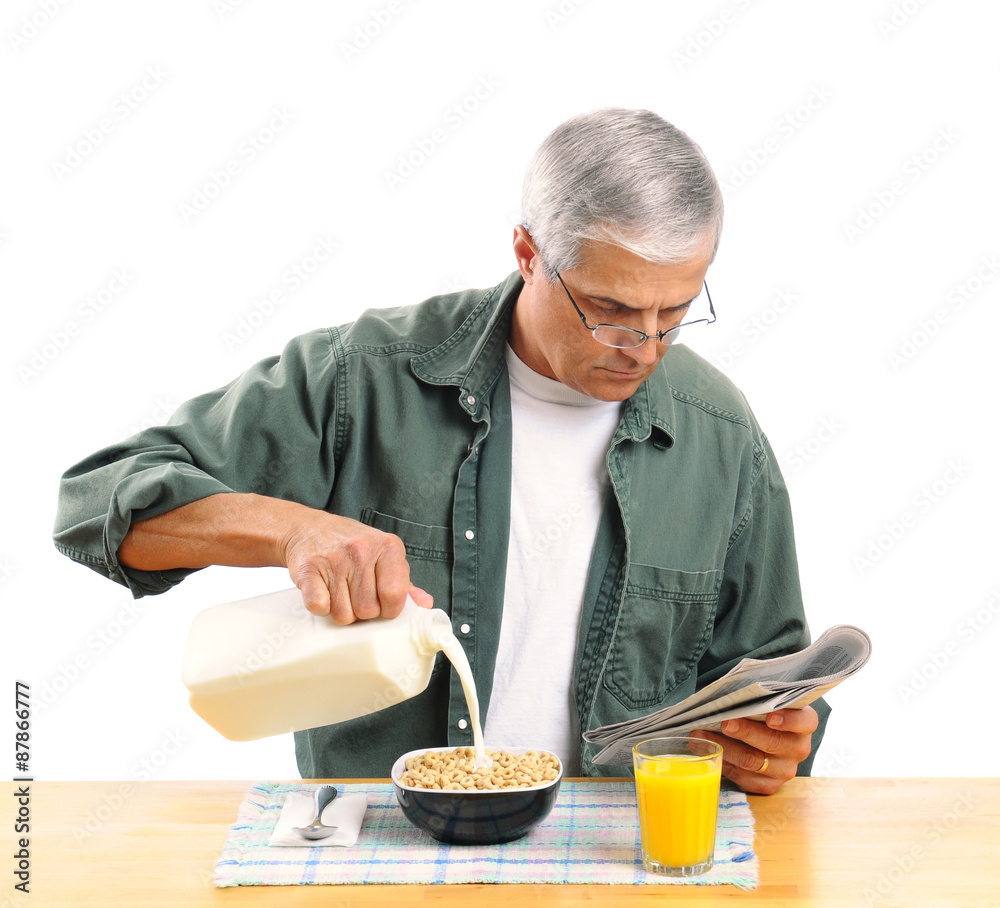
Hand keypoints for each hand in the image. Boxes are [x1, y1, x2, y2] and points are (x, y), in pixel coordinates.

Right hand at [280, 510, 432, 623]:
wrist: (308, 528)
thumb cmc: (351, 545)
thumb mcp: (383, 555)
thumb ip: (404, 582)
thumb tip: (425, 604)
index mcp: (388, 546)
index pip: (395, 595)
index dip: (389, 609)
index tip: (382, 606)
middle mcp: (362, 550)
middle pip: (368, 610)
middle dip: (363, 612)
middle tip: (356, 596)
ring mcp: (334, 559)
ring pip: (344, 614)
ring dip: (341, 612)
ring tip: (339, 592)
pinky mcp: (308, 570)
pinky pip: (319, 606)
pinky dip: (321, 608)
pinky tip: (323, 593)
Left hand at [690, 705, 817, 794]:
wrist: (763, 736)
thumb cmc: (761, 712)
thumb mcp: (765, 700)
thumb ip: (757, 697)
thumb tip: (731, 695)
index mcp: (804, 724)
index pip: (804, 721)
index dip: (788, 720)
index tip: (770, 717)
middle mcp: (799, 748)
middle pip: (772, 742)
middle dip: (746, 732)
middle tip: (725, 723)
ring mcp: (785, 770)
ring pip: (753, 761)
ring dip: (725, 747)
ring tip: (701, 735)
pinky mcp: (769, 785)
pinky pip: (745, 778)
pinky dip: (724, 763)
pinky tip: (709, 751)